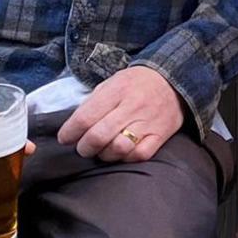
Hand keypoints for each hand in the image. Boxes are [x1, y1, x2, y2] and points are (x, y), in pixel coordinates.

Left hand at [57, 66, 184, 162]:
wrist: (173, 80)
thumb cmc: (136, 83)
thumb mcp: (112, 82)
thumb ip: (93, 102)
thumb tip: (73, 126)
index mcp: (117, 90)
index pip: (85, 117)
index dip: (70, 132)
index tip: (65, 138)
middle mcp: (132, 106)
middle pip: (99, 135)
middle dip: (84, 147)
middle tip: (83, 148)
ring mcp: (148, 122)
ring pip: (119, 148)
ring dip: (104, 154)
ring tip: (102, 151)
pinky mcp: (160, 135)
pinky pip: (140, 154)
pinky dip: (127, 157)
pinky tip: (122, 152)